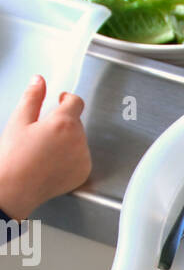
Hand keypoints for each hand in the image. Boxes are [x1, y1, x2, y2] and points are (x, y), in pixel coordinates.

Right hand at [0, 77, 90, 221]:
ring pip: (79, 140)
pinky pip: (81, 158)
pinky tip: (52, 161)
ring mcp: (82, 158)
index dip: (67, 99)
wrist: (15, 188)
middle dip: (64, 122)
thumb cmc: (14, 157)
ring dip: (68, 140)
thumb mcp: (19, 120)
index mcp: (64, 123)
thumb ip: (33, 97)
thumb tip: (39, 81)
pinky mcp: (83, 173)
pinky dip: (71, 157)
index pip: (76, 102)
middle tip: (43, 132)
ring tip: (45, 149)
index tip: (61, 100)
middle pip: (77, 122)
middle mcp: (78, 140)